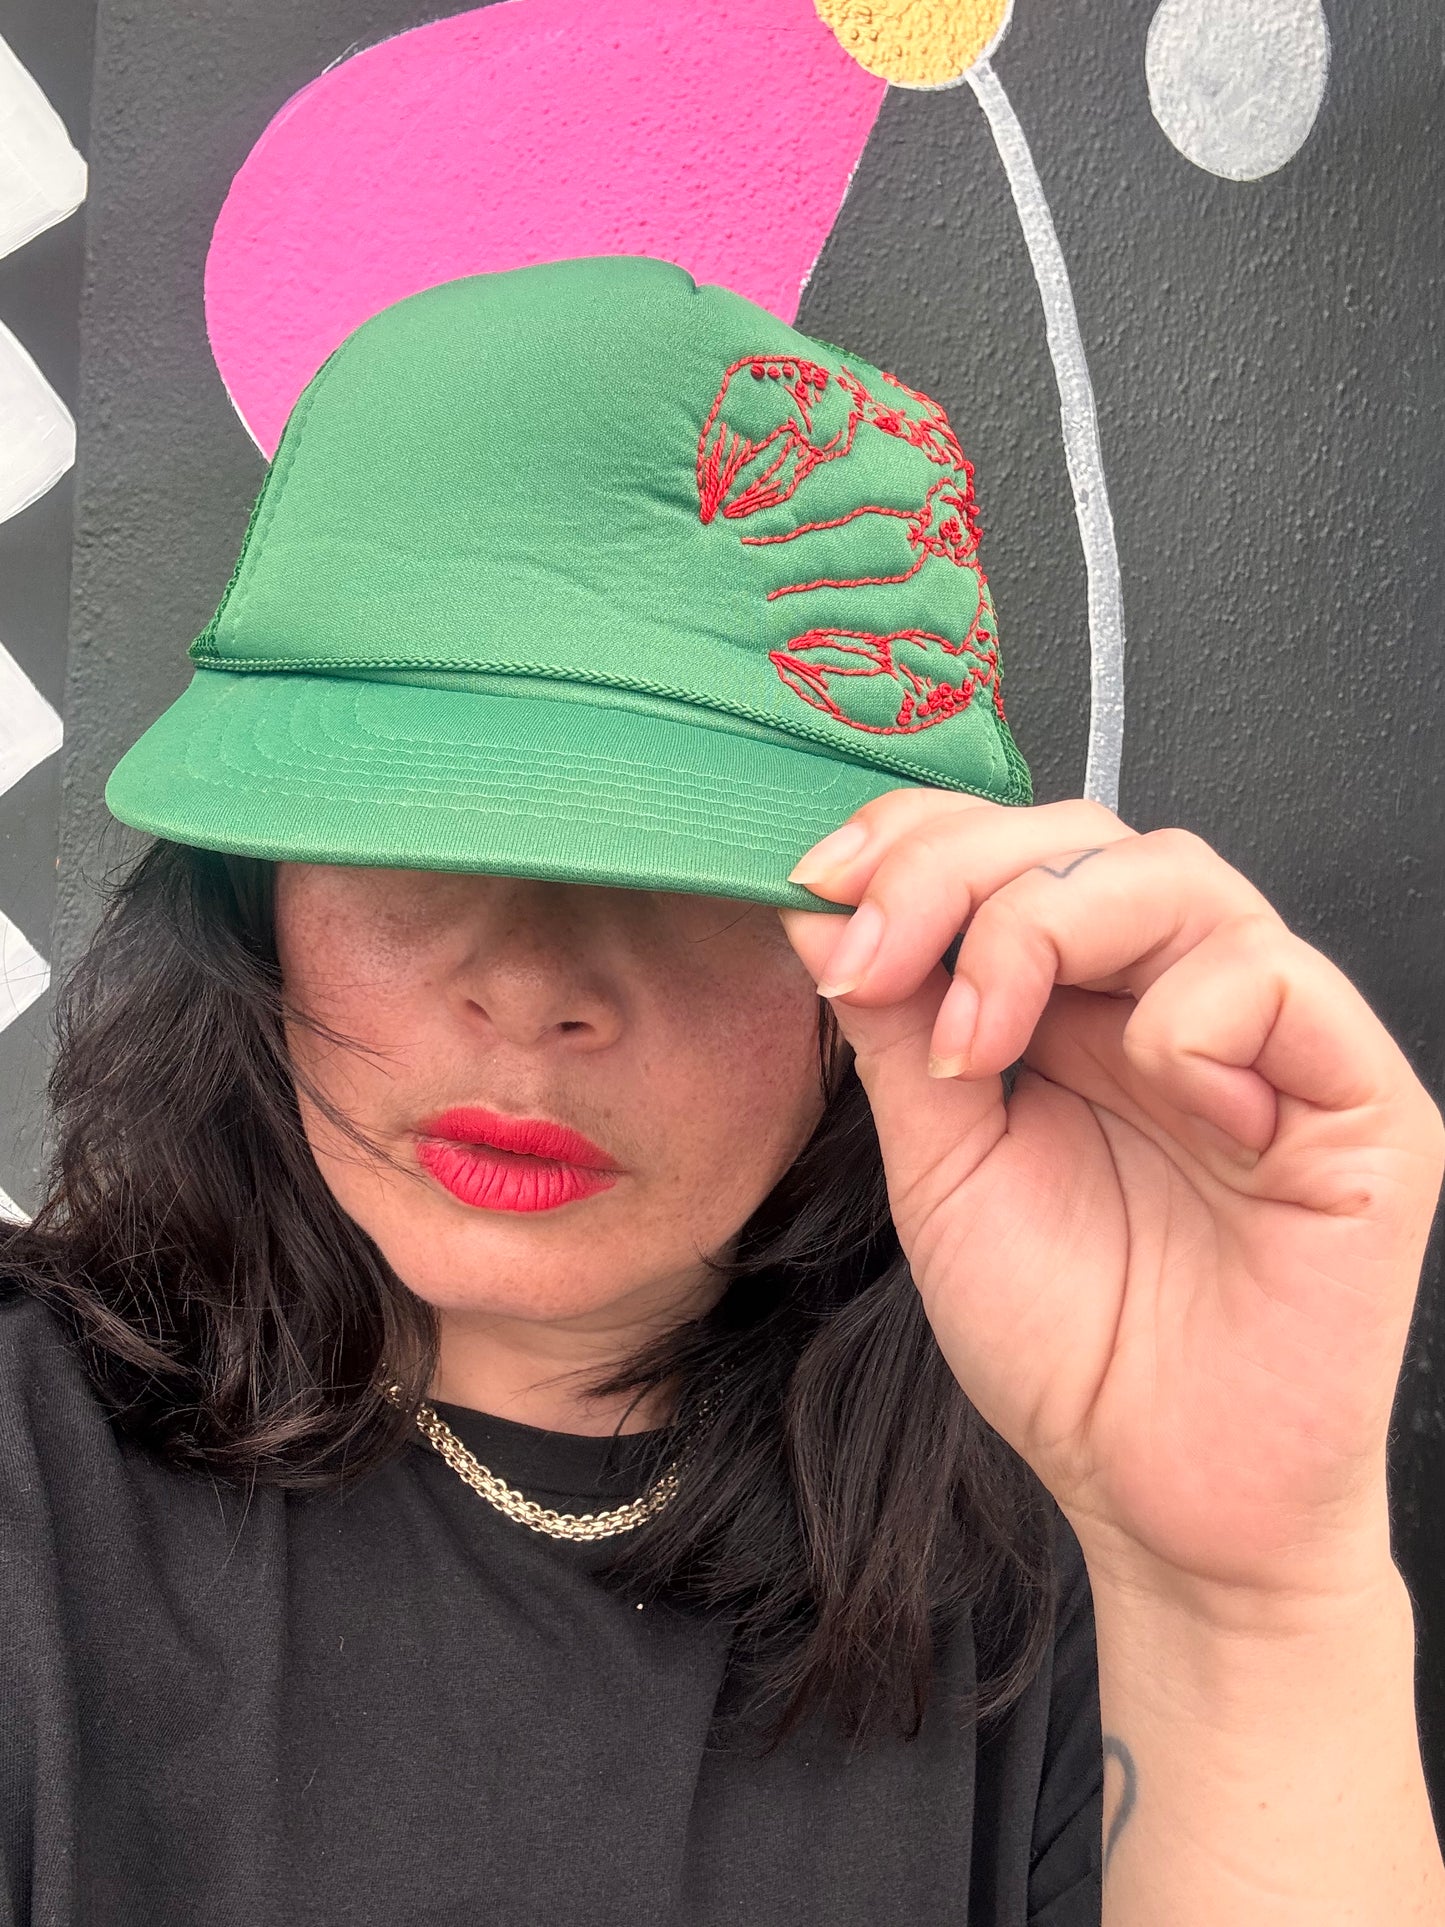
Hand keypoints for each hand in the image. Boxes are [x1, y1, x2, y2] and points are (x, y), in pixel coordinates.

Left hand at [780, 791, 1444, 1614]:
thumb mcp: (942, 1167)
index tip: (820, 881)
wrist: (1157, 1496)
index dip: (921, 838)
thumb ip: (897, 1030)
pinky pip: (1278, 982)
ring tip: (980, 1047)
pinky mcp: (1361, 1104)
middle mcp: (1179, 1001)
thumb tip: (820, 907)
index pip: (1018, 851)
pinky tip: (1161, 1101)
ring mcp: (1275, 1043)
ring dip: (1044, 927)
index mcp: (1085, 1008)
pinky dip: (1187, 1017)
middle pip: (1088, 839)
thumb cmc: (1066, 1342)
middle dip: (959, 871)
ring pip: (1181, 876)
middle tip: (879, 955)